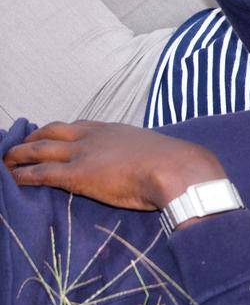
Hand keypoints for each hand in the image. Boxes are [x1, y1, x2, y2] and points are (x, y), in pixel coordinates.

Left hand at [4, 121, 224, 210]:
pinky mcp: (77, 175)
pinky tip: (11, 179)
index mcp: (113, 130)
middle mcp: (93, 137)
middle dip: (30, 138)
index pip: (77, 125)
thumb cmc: (176, 165)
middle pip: (51, 131)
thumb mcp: (156, 152)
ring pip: (39, 149)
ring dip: (17, 155)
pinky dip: (22, 175)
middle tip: (16, 147)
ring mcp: (83, 154)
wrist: (178, 170)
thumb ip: (143, 155)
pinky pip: (40, 173)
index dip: (57, 130)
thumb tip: (152, 163)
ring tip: (5, 161)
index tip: (48, 136)